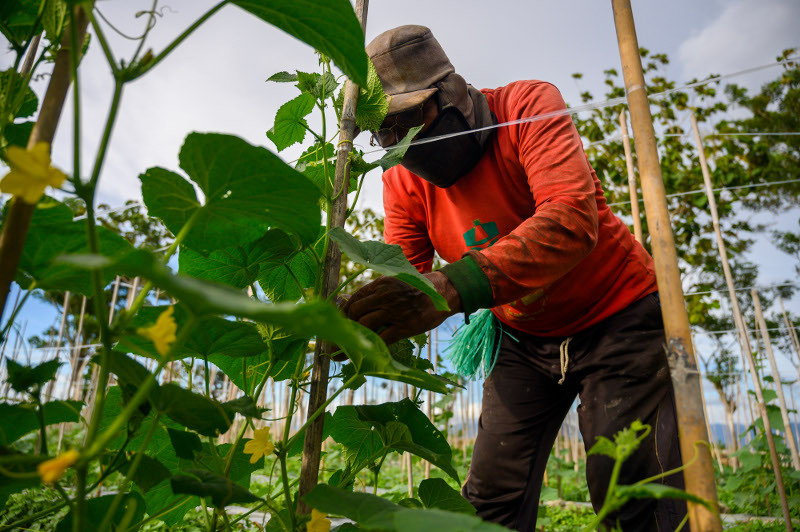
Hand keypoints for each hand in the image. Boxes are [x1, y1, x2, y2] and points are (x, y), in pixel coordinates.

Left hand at [341, 271, 460, 344]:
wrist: (443, 292)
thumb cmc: (416, 290)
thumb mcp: (394, 284)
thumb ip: (375, 294)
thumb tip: (351, 307)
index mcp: (380, 284)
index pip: (353, 299)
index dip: (342, 315)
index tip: (336, 326)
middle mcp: (385, 296)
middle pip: (355, 313)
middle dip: (344, 328)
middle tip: (338, 341)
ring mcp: (395, 311)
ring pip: (364, 326)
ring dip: (353, 341)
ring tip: (345, 352)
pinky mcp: (405, 326)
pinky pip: (382, 339)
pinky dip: (371, 348)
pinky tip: (364, 355)